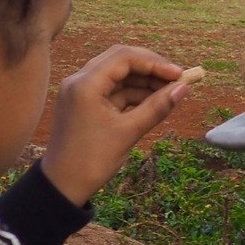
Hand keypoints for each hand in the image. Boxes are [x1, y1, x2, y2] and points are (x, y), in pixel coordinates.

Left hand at [41, 45, 188, 205]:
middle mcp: (80, 81)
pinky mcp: (85, 103)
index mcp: (85, 84)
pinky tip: (152, 102)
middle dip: (150, 68)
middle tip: (176, 80)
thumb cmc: (92, 160)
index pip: (124, 57)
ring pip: (118, 76)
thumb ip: (156, 107)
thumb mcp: (128, 132)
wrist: (62, 186)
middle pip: (120, 60)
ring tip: (168, 93)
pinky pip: (112, 90)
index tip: (179, 74)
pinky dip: (132, 94)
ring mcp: (81, 92)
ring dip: (143, 82)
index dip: (155, 63)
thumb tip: (183, 88)